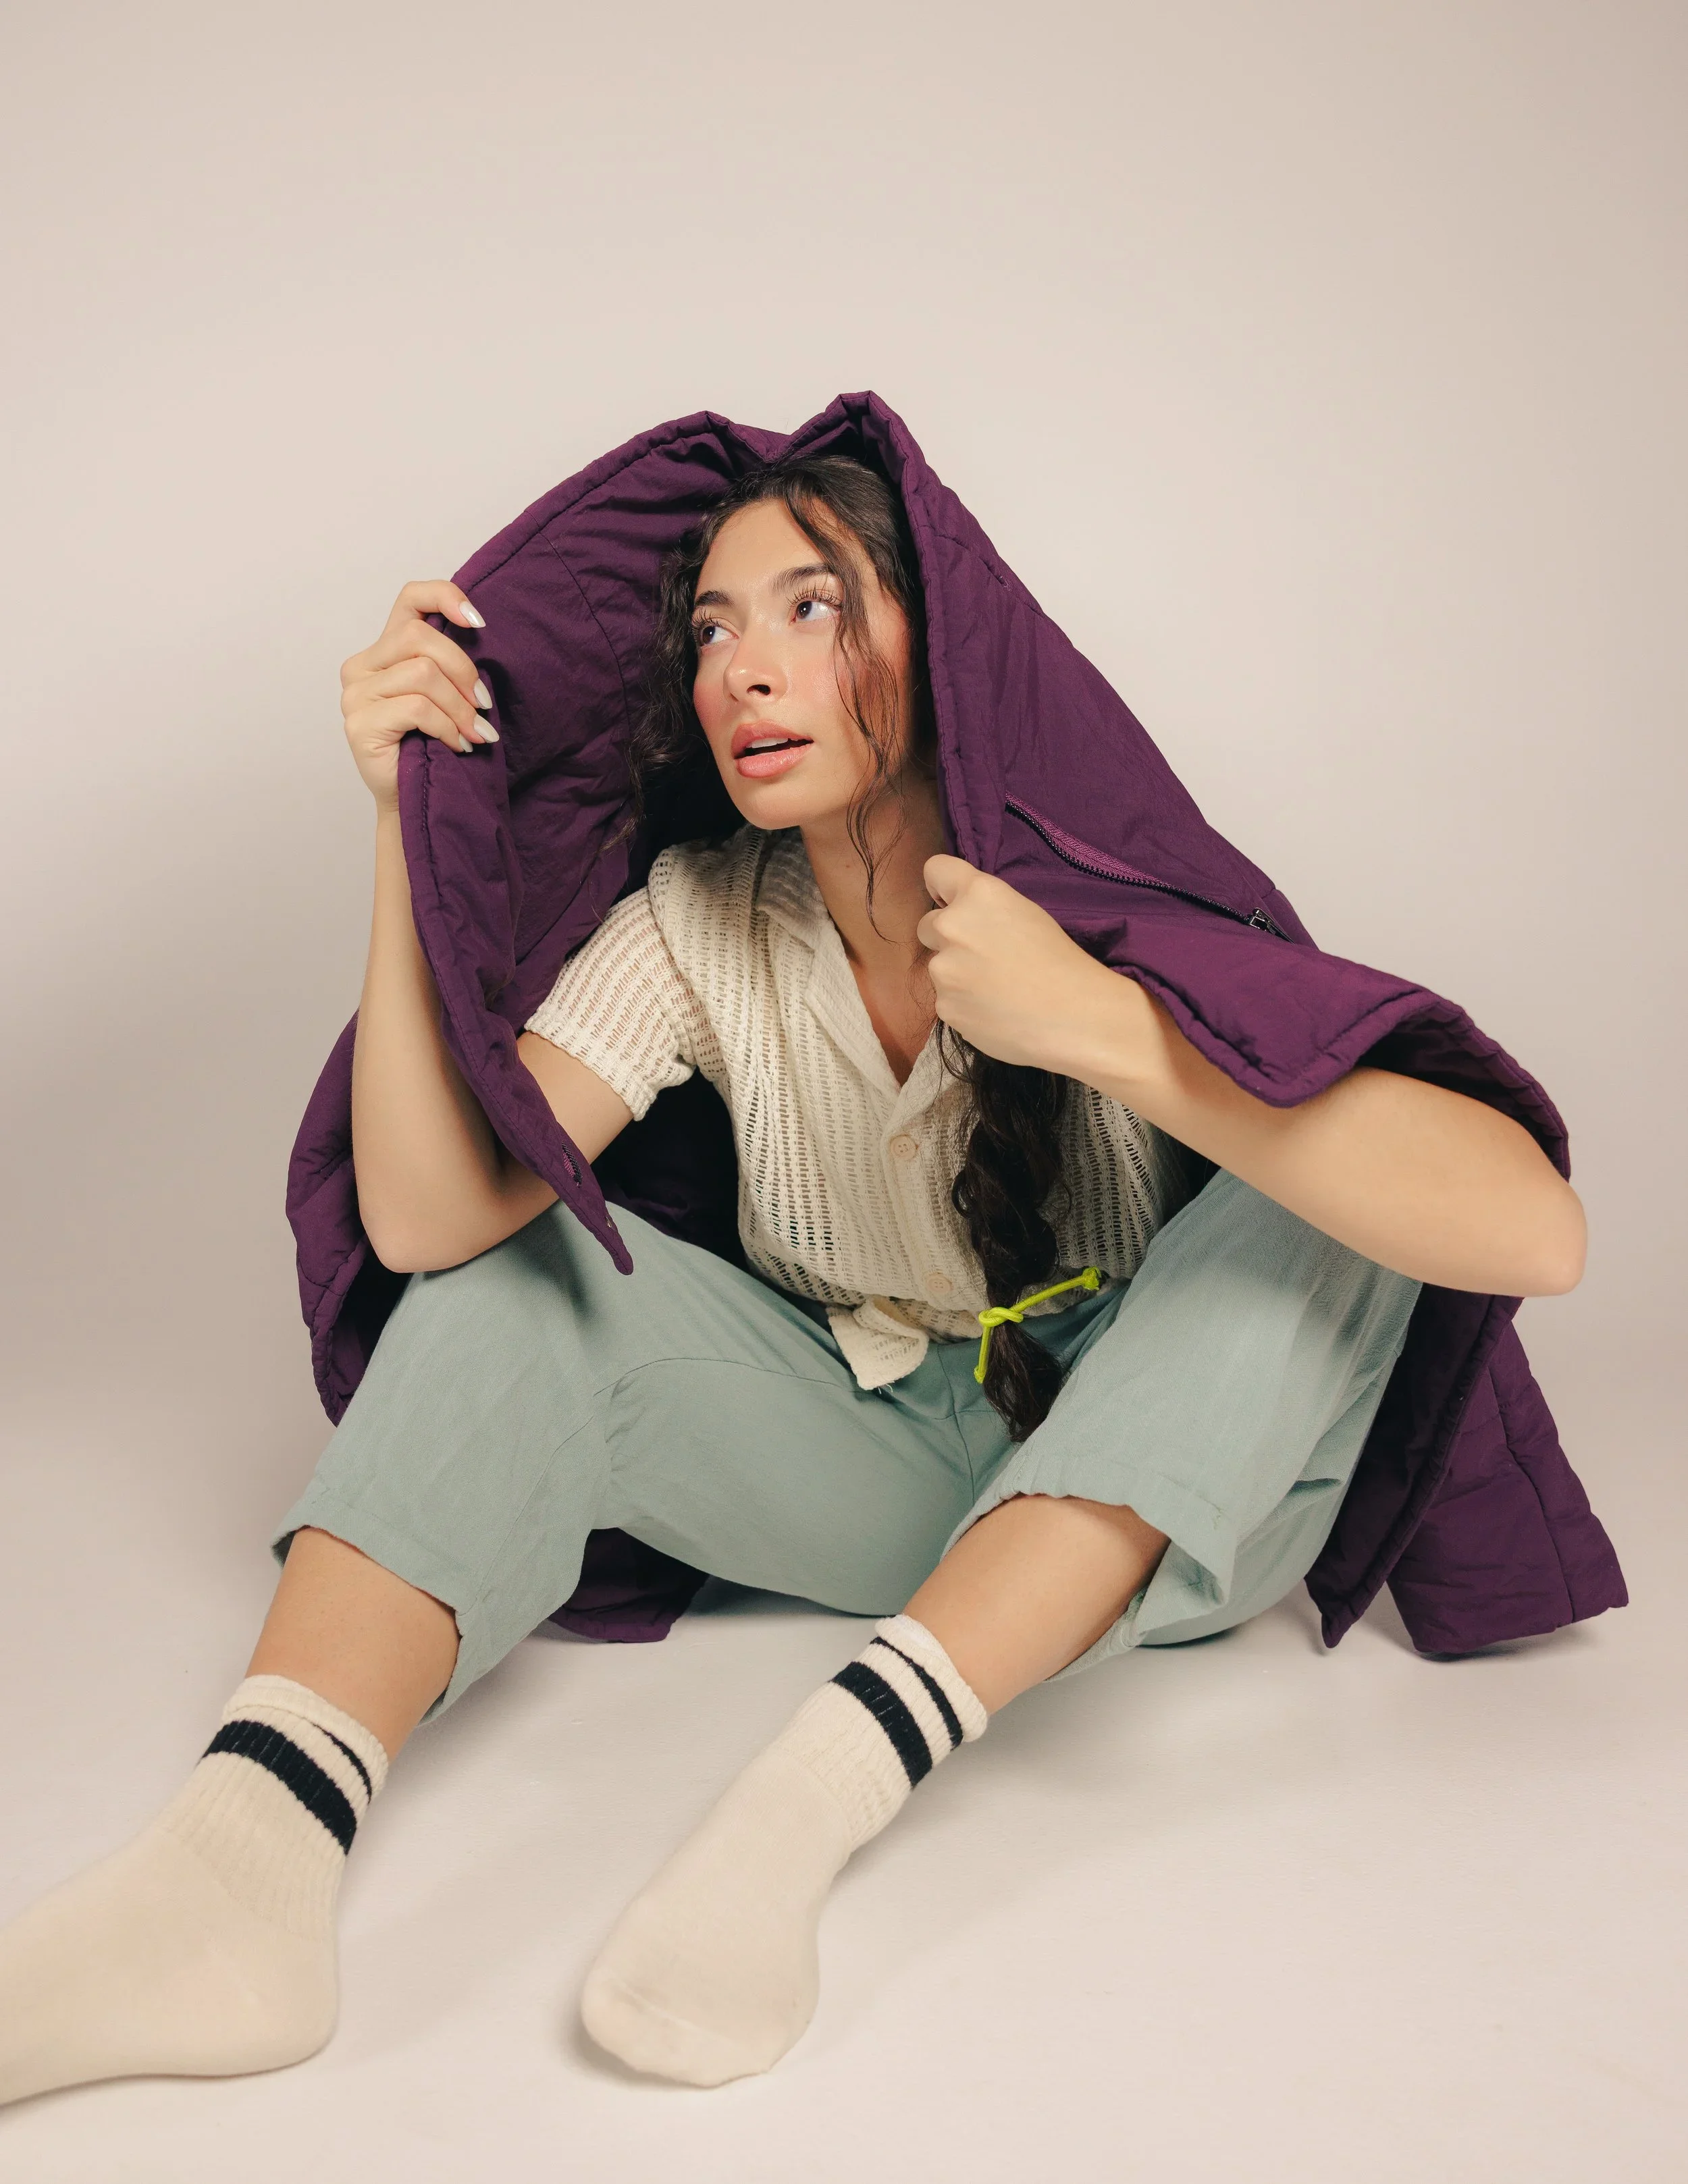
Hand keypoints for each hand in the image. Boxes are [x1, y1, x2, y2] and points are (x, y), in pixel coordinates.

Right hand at [340, 581, 494, 810]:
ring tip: (475, 733)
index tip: (479, 623)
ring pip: (422, 673)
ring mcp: (355, 694)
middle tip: (484, 706)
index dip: (446, 597)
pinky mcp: (360, 723)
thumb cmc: (434, 747)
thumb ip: (450, 663)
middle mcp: (362, 666)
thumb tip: (481, 634)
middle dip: (463, 670)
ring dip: (459, 707)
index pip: (410, 599)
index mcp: (384, 650)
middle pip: (420, 638)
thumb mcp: (448, 695)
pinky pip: (417, 708)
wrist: (415, 802)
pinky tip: (458, 745)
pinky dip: (448, 727)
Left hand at [917, 855, 1149, 1077]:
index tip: (952, 902)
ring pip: (939, 967)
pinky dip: (965, 1005)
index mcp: (977, 894)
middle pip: (928, 925)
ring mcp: (943, 969)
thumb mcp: (1026, 913)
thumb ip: (985, 908)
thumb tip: (961, 917)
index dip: (943, 888)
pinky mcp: (945, 1007)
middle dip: (947, 937)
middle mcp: (951, 926)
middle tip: (984, 954)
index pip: (935, 870)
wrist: (1073, 1016)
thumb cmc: (1061, 961)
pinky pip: (947, 1000)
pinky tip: (995, 1012)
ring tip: (997, 990)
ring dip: (957, 975)